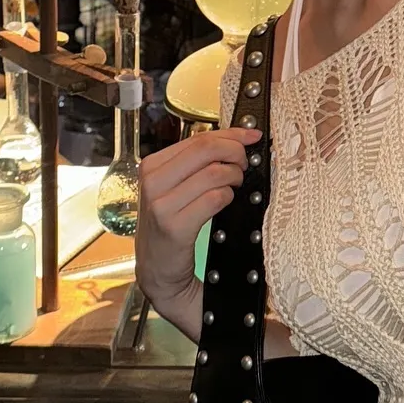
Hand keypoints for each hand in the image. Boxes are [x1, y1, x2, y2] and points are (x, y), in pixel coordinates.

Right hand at [136, 126, 259, 336]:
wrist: (158, 268)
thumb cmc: (171, 223)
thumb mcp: (174, 187)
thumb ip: (197, 162)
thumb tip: (236, 139)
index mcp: (152, 166)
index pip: (197, 139)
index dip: (230, 134)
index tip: (251, 136)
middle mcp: (152, 181)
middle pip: (205, 150)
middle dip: (235, 152)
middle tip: (245, 164)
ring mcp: (161, 205)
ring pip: (213, 173)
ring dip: (234, 177)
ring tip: (235, 185)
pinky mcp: (175, 226)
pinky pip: (214, 199)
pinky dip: (227, 197)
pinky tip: (226, 201)